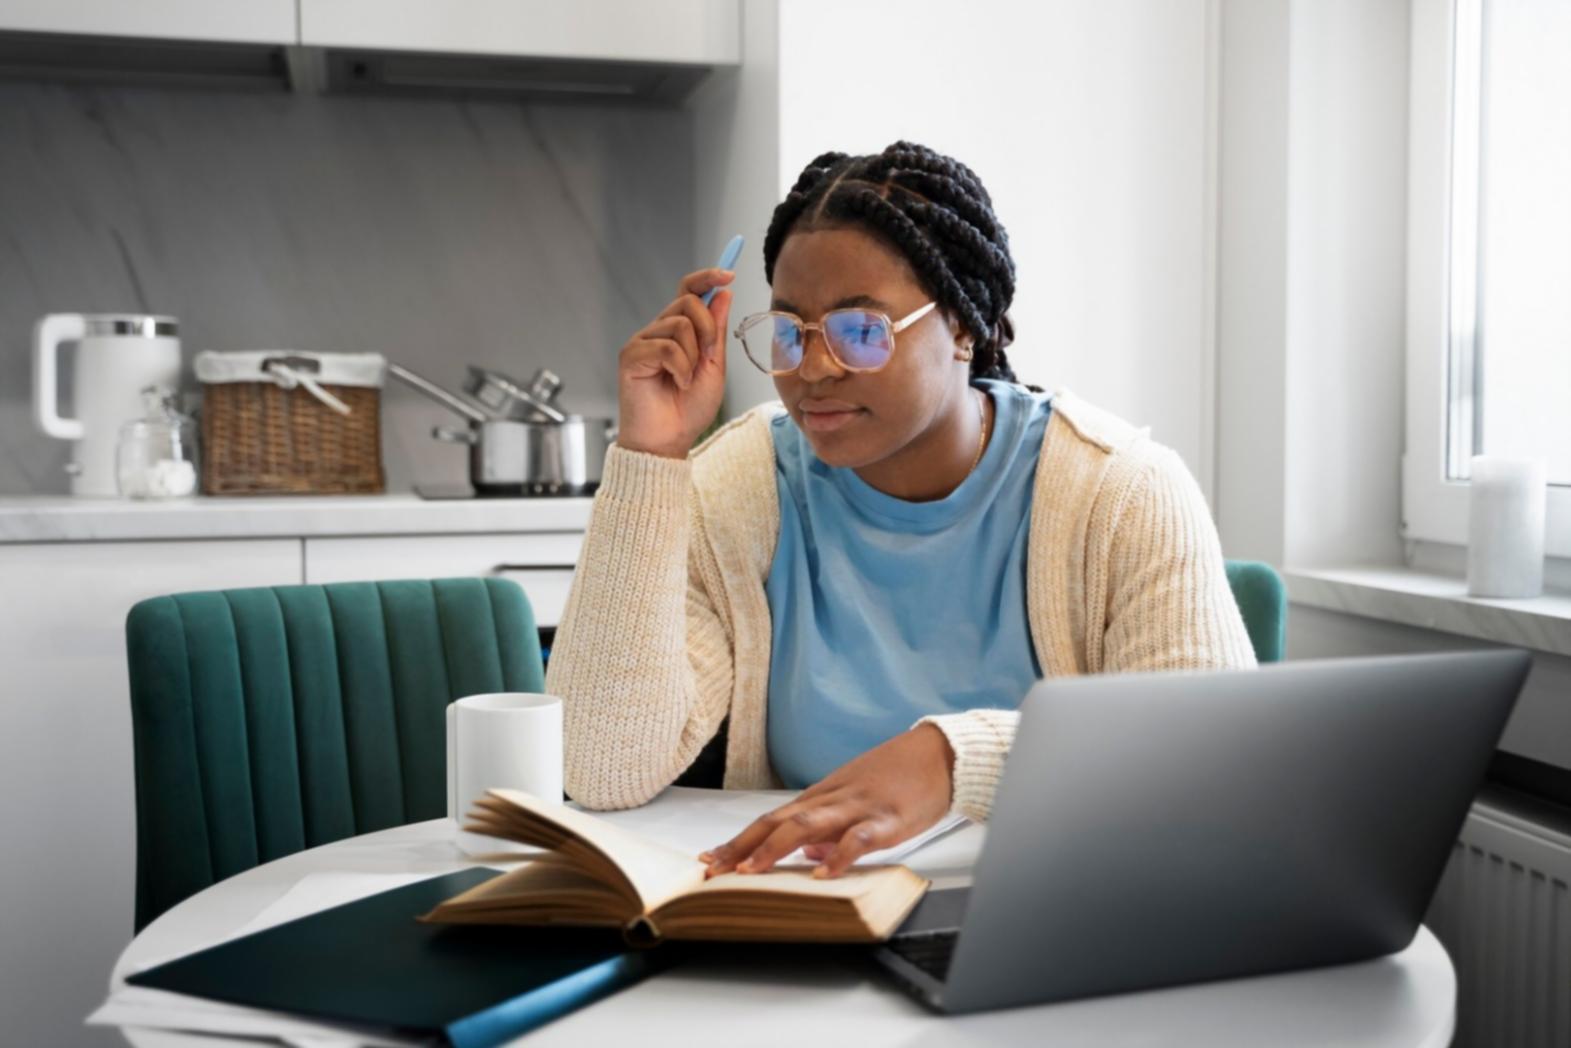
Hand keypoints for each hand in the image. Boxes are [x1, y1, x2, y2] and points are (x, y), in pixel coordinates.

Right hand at [616, 268, 733, 459]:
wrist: (668, 440)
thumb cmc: (688, 410)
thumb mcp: (714, 366)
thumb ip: (716, 331)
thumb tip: (723, 293)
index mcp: (678, 331)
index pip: (689, 291)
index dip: (707, 277)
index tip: (729, 273)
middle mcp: (658, 331)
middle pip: (688, 301)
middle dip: (708, 327)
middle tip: (707, 356)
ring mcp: (643, 341)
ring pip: (679, 323)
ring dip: (693, 355)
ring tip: (686, 378)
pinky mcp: (631, 355)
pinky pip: (666, 346)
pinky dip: (680, 367)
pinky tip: (676, 383)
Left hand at [699, 724, 955, 878]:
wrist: (940, 753)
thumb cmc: (899, 778)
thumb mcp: (856, 801)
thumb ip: (829, 828)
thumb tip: (809, 855)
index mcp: (821, 798)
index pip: (769, 819)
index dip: (738, 840)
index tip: (709, 858)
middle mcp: (831, 800)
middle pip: (776, 821)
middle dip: (741, 846)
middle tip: (712, 870)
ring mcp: (857, 807)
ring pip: (807, 825)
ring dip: (774, 849)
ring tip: (749, 872)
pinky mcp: (887, 818)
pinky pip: (859, 837)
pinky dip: (838, 855)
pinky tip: (823, 873)